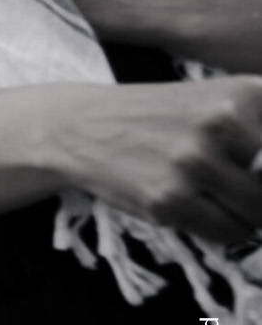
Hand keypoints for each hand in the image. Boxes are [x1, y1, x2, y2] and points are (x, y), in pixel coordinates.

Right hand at [54, 79, 261, 245]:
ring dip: (248, 215)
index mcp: (247, 93)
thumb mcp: (222, 100)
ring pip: (258, 211)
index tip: (258, 172)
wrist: (81, 126)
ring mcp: (193, 162)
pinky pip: (227, 231)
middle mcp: (222, 122)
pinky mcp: (169, 198)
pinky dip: (225, 229)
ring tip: (223, 199)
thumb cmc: (160, 117)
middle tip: (244, 189)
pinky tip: (203, 210)